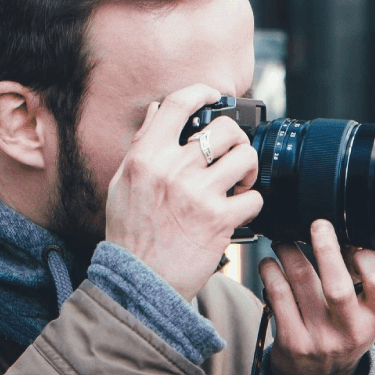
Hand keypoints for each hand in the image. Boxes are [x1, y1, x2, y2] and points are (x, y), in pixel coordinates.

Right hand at [105, 85, 262, 300]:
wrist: (139, 283)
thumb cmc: (129, 235)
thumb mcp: (122, 184)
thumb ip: (141, 145)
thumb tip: (155, 112)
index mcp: (146, 157)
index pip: (178, 104)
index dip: (203, 92)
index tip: (215, 96)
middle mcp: (173, 170)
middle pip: (225, 129)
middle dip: (236, 140)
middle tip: (232, 155)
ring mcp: (198, 194)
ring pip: (245, 159)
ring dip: (248, 170)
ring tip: (239, 182)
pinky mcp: (220, 220)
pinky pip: (253, 198)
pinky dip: (251, 204)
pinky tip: (237, 211)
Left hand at [260, 220, 374, 374]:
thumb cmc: (342, 334)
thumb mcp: (366, 316)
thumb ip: (363, 284)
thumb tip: (344, 235)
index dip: (365, 256)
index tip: (351, 242)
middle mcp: (352, 331)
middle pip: (337, 284)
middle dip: (326, 247)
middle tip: (318, 225)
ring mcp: (320, 337)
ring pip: (301, 282)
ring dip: (290, 252)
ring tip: (284, 241)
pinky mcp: (292, 340)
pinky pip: (278, 295)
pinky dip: (270, 272)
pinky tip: (269, 264)